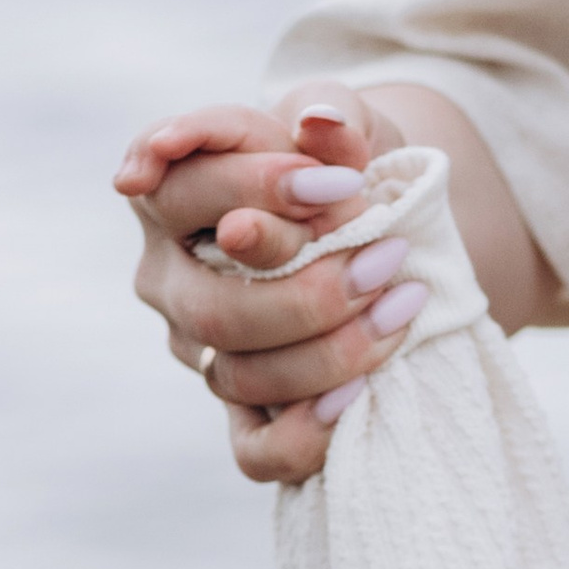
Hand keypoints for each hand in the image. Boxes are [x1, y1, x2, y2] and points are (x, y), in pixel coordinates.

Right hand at [117, 89, 428, 485]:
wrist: (380, 236)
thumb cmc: (344, 173)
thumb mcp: (347, 132)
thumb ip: (332, 118)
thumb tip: (321, 124)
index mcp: (170, 193)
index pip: (182, 188)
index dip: (254, 187)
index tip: (340, 186)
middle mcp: (169, 277)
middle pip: (209, 304)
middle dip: (305, 290)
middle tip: (386, 257)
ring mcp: (200, 351)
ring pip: (237, 373)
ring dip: (327, 350)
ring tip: (399, 308)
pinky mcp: (243, 415)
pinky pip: (256, 450)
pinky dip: (306, 434)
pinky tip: (358, 397)